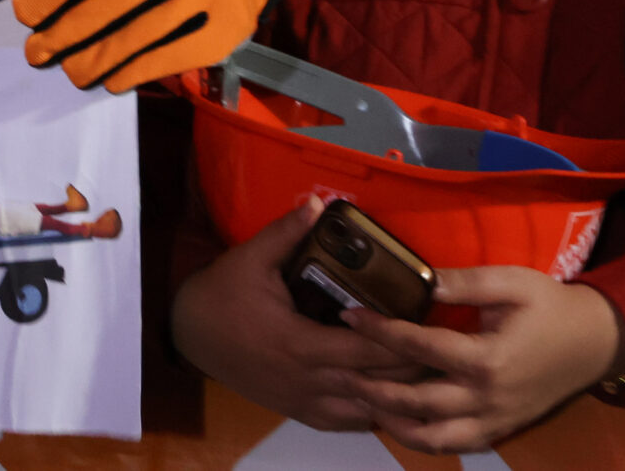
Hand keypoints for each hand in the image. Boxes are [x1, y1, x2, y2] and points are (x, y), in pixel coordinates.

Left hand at [13, 0, 269, 92]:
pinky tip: (111, 80)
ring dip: (95, 60)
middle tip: (37, 52)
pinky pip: (167, 58)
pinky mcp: (224, 32)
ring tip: (71, 71)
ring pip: (137, 38)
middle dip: (66, 33)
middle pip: (112, 6)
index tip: (25, 15)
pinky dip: (134, 73)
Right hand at [172, 197, 423, 430]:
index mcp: (301, 345)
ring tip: (421, 374)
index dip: (400, 340)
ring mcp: (303, 400)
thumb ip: (286, 233)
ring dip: (394, 394)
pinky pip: (345, 422)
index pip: (368, 350)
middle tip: (439, 348)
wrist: (186, 334)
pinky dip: (370, 412)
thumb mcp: (249, 259)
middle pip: (376, 385)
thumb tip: (319, 203)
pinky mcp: (296, 409)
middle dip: (410, 369)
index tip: (426, 323)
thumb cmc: (219, 296)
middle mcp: (308, 380)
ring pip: (365, 411)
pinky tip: (386, 395)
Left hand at [346, 266, 624, 452]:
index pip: (420, 346)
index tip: (349, 315)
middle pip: (417, 402)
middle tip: (336, 369)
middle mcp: (487, 398)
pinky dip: (421, 438)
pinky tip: (396, 418)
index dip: (381, 331)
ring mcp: (493, 420)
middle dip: (372, 387)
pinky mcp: (498, 430)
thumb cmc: (551, 307)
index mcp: (487, 358)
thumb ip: (463, 282)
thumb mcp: (511, 282)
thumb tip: (417, 276)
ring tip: (360, 398)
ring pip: (432, 438)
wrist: (596, 344)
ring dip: (392, 422)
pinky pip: (453, 444)